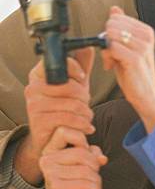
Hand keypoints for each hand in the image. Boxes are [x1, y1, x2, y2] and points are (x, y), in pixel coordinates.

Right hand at [16, 48, 94, 183]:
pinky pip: (69, 119)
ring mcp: (34, 104)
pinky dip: (82, 124)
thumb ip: (81, 68)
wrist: (50, 140)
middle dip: (85, 98)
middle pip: (71, 86)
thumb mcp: (74, 87)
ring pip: (73, 104)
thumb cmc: (62, 110)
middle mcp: (33, 87)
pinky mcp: (39, 121)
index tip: (82, 79)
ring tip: (87, 118)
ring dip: (86, 114)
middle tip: (87, 106)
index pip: (62, 62)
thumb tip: (88, 48)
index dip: (77, 70)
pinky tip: (86, 128)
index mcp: (39, 74)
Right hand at [39, 126, 106, 188]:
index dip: (80, 138)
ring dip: (96, 180)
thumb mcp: (82, 163)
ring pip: (86, 170)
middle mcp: (47, 159)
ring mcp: (50, 173)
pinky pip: (85, 184)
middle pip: (82, 153)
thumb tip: (102, 158)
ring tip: (95, 185)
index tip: (88, 149)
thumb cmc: (72, 181)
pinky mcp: (57, 187)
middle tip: (95, 174)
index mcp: (50, 149)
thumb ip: (92, 154)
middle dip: (95, 165)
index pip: (64, 131)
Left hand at [103, 6, 154, 131]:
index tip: (113, 47)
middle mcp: (147, 36)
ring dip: (106, 50)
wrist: (145, 95)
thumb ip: (121, 27)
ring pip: (110, 35)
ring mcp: (142, 47)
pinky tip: (111, 67)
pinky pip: (111, 48)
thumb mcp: (126, 46)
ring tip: (112, 62)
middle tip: (111, 55)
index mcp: (146, 31)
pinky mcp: (136, 58)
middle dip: (106, 39)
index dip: (109, 32)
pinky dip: (107, 58)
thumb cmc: (134, 73)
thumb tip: (114, 9)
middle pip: (112, 24)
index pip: (116, 18)